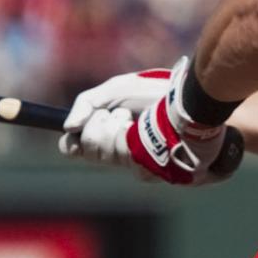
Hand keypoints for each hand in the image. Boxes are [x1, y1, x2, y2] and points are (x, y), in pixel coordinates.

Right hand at [60, 58, 234, 185]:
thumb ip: (88, 103)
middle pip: (87, 149)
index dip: (71, 141)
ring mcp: (132, 164)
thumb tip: (67, 127)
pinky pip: (119, 154)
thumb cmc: (158, 93)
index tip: (75, 127)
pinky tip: (143, 128)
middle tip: (122, 113)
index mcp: (109, 134)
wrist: (190, 101)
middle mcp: (119, 153)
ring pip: (101, 151)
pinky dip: (126, 134)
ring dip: (114, 126)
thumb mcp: (118, 89)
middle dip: (98, 124)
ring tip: (135, 118)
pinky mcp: (147, 169)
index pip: (76, 148)